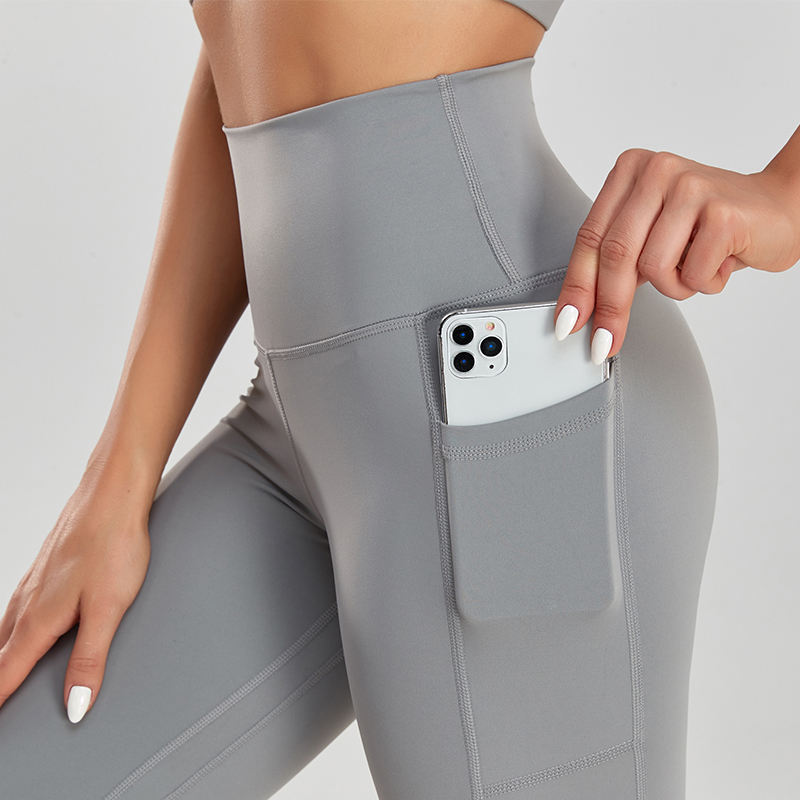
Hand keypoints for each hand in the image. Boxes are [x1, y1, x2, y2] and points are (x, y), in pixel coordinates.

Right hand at [0, 467, 151, 722]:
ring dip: (3, 657)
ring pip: (8, 631)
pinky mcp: (47, 567)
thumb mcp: (108, 609)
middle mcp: (29, 602)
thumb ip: (90, 659)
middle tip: (1, 702)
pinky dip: (14, 630)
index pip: (6, 675)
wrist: (113, 493)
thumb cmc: (113, 544)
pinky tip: (24, 629)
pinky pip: (21, 608)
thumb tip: (74, 706)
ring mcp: (35, 582)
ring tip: (5, 676)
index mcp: (39, 620)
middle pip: (1, 656)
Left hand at [552, 148, 799, 360]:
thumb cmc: (709, 225)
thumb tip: (579, 311)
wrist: (780, 208)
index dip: (576, 286)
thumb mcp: (652, 232)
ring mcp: (690, 187)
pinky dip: (703, 283)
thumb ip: (617, 258)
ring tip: (696, 267)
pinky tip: (720, 261)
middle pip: (615, 255)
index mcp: (630, 170)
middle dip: (609, 308)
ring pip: (653, 268)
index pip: (590, 238)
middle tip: (605, 344)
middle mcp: (656, 170)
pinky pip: (691, 274)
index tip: (567, 325)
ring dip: (674, 286)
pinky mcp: (722, 212)